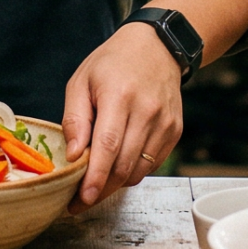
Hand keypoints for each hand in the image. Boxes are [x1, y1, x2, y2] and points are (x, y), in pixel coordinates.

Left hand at [62, 24, 184, 212]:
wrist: (157, 47)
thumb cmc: (113, 63)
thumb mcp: (82, 81)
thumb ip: (75, 119)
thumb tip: (72, 155)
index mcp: (120, 95)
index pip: (108, 145)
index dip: (95, 176)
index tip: (82, 199)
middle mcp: (147, 111)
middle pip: (124, 165)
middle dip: (100, 189)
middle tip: (79, 201)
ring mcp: (165, 123)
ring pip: (139, 171)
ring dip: (115, 184)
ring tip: (96, 182)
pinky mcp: (175, 131)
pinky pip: (152, 165)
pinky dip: (132, 172)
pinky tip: (117, 164)